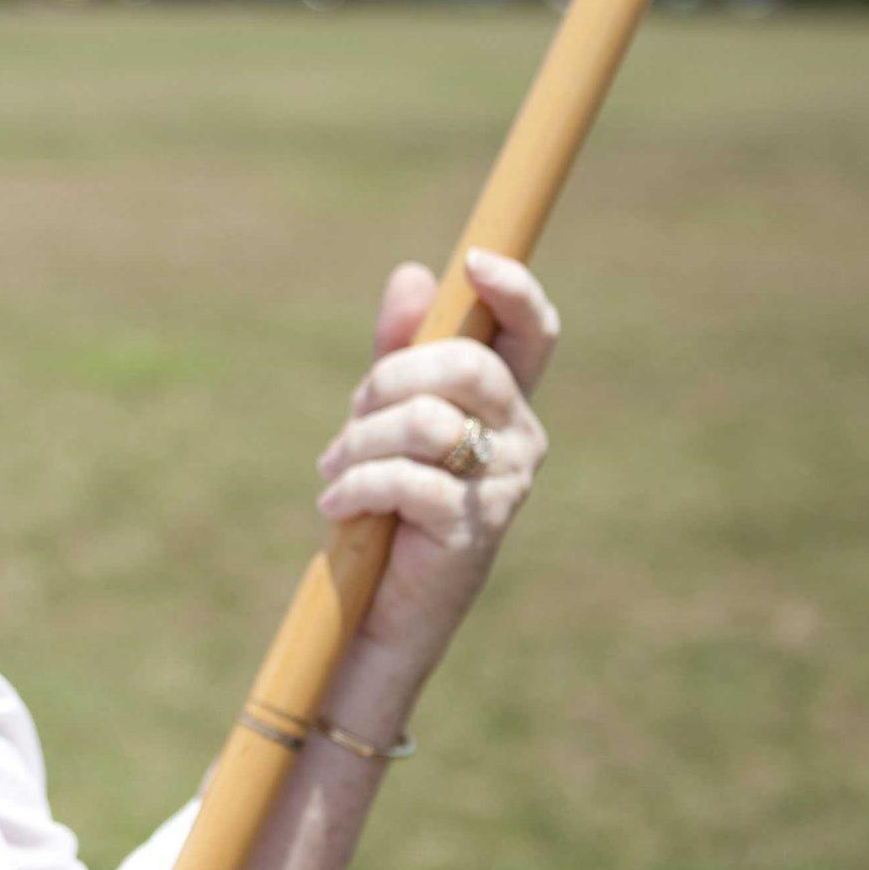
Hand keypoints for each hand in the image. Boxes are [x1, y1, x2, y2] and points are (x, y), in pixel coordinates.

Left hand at [312, 248, 558, 696]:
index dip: (515, 291)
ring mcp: (505, 485)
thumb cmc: (386, 501)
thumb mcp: (385, 416)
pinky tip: (336, 505)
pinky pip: (406, 479)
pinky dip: (355, 485)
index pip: (533, 334)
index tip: (475, 263)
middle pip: (467, 366)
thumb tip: (412, 274)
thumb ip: (399, 349)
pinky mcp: (473, 526)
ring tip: (335, 467)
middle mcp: (520, 439)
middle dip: (390, 379)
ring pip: (428, 422)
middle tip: (353, 414)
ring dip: (361, 440)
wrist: (377, 606)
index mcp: (505, 403)